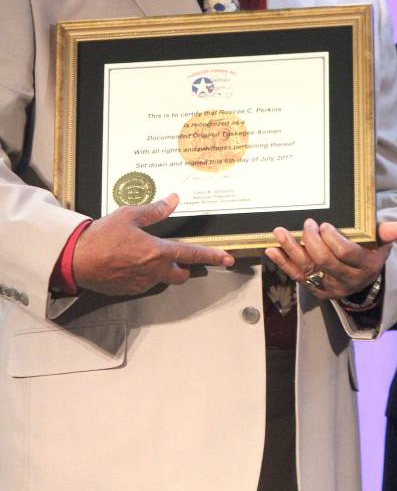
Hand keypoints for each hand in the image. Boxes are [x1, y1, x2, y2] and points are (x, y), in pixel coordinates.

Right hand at [72, 194, 233, 295]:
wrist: (76, 259)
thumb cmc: (101, 237)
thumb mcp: (130, 215)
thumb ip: (155, 210)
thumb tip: (173, 200)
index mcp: (157, 252)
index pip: (193, 254)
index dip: (212, 256)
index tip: (227, 259)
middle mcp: (153, 271)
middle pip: (181, 275)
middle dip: (185, 267)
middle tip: (179, 257)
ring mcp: (141, 283)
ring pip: (162, 279)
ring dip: (162, 270)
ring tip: (146, 255)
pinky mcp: (129, 291)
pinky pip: (145, 284)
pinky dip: (145, 274)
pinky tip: (132, 263)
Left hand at [264, 217, 396, 300]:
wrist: (363, 278)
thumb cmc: (370, 251)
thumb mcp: (380, 242)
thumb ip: (385, 233)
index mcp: (365, 267)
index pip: (346, 253)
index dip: (333, 239)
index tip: (325, 225)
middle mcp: (347, 280)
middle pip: (324, 261)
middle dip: (312, 241)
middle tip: (308, 224)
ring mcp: (330, 287)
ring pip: (307, 269)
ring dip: (291, 250)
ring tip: (279, 232)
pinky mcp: (316, 290)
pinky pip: (297, 276)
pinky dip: (283, 263)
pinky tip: (272, 250)